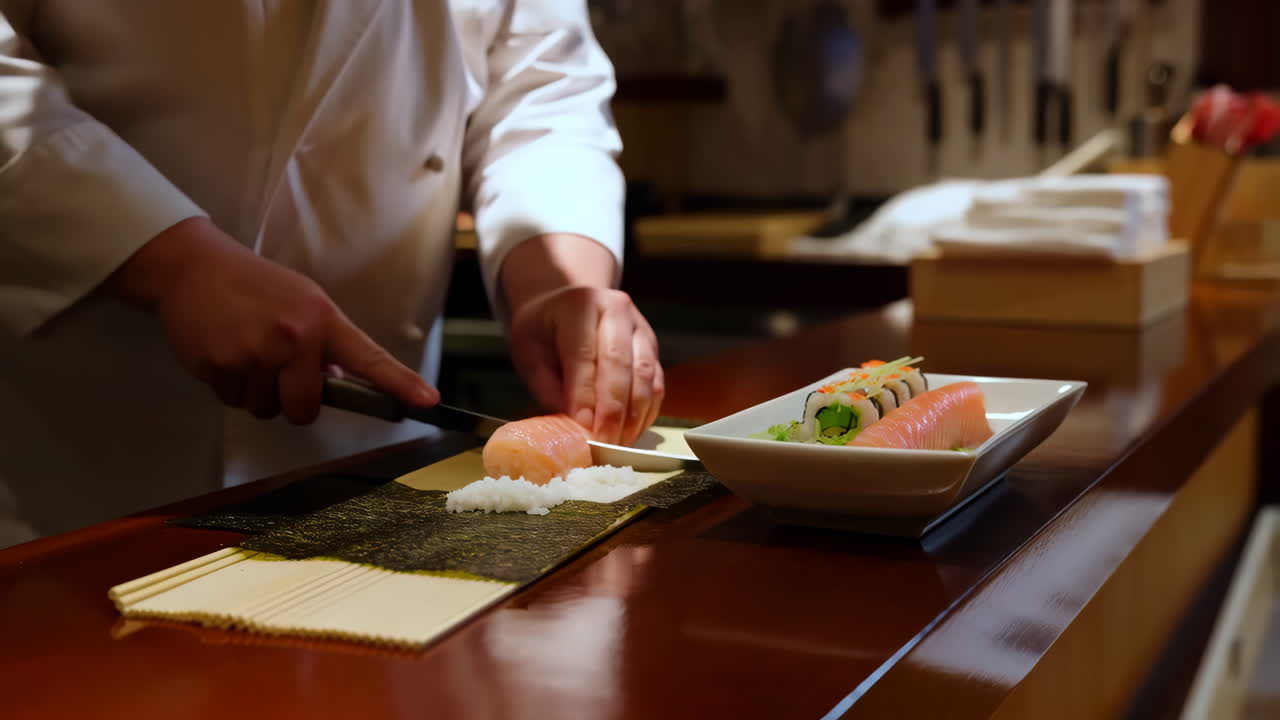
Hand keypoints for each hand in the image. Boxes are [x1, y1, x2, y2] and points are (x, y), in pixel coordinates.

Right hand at [104, 217, 437, 422]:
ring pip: (265, 408)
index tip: (427, 400)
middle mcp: (294, 338)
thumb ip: (325, 344)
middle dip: (292, 402)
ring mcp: (256, 354)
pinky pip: (233, 401)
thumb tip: (337, 381)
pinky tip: (224, 351)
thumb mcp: (303, 302)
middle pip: (305, 408)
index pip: (369, 358)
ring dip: (256, 391)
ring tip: (245, 349)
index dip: (399, 383)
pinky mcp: (221, 366)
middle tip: (276, 370)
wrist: (194, 267)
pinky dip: (229, 385)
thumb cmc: (255, 287)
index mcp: (322, 321)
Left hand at [508, 285, 663, 445]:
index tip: (583, 429)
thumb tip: (576, 423)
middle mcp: (616, 309)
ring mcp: (640, 327)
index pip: (584, 355)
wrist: (566, 305)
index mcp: (580, 305)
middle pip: (620, 365)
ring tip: (618, 444)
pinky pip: (656, 383)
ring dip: (634, 415)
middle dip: (613, 411)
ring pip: (644, 375)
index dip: (585, 395)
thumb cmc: (544, 331)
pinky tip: (631, 431)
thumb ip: (547, 385)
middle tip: (603, 444)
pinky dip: (646, 411)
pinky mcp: (652, 347)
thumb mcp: (528, 352)